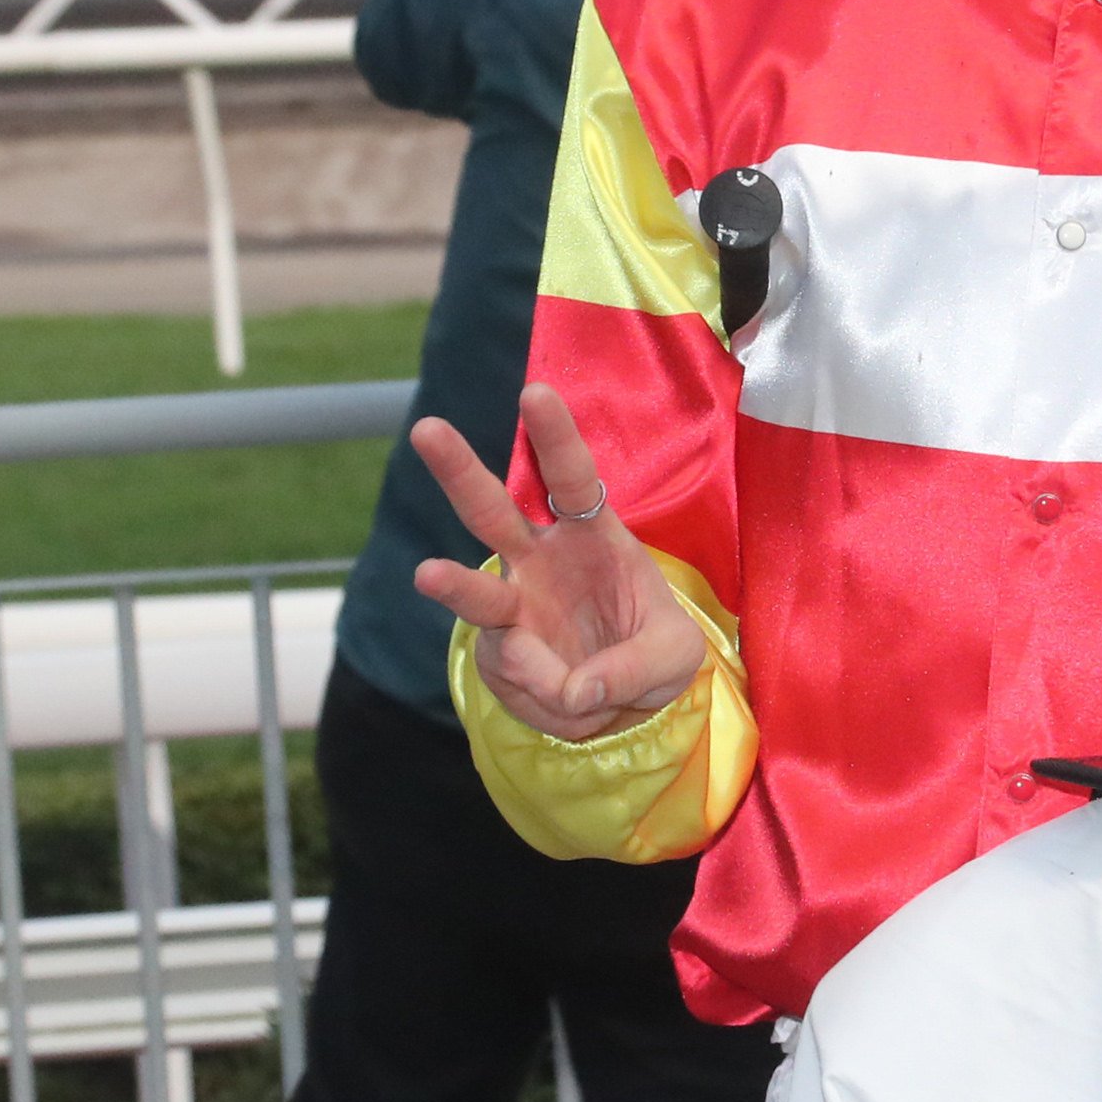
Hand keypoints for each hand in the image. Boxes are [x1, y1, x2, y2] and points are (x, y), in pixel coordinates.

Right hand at [408, 383, 707, 740]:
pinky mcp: (498, 653)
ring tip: (429, 574)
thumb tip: (577, 688)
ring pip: (475, 590)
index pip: (571, 477)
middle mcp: (540, 560)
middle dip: (458, 470)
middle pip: (491, 509)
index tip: (534, 393)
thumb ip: (634, 667)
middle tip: (427, 430)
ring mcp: (512, 605)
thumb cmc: (652, 653)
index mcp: (592, 535)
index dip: (554, 437)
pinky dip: (541, 691)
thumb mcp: (673, 655)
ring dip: (453, 583)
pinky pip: (511, 668)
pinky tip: (568, 700)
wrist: (625, 709)